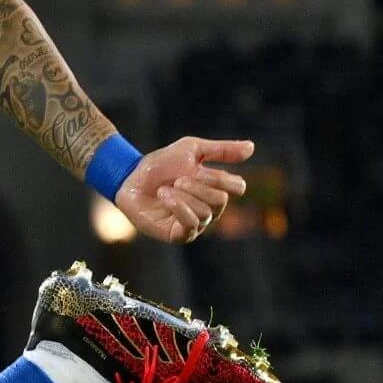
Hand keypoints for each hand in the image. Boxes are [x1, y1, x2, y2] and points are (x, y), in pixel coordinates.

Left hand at [114, 137, 253, 243]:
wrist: (130, 176)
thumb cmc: (160, 164)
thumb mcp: (191, 149)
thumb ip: (221, 150)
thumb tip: (252, 147)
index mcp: (215, 190)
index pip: (237, 187)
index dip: (219, 177)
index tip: (198, 168)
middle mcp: (209, 209)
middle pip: (221, 200)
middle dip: (197, 186)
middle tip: (177, 179)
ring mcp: (195, 224)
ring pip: (206, 212)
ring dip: (183, 195)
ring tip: (165, 189)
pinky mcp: (179, 235)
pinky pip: (191, 226)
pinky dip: (178, 208)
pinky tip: (164, 196)